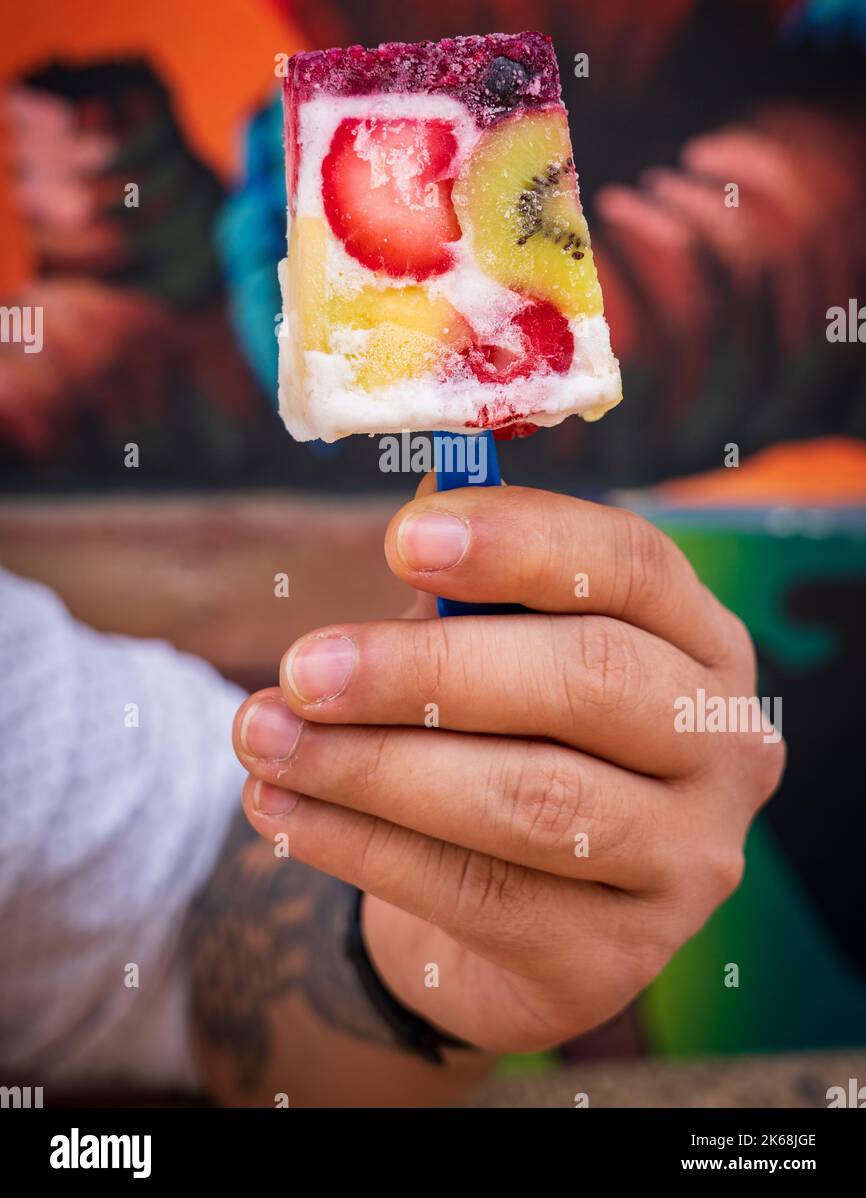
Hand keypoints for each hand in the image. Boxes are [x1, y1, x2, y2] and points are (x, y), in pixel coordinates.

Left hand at [233, 484, 783, 1052]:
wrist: (515, 925)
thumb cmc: (508, 742)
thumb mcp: (498, 654)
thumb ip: (469, 593)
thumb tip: (418, 509)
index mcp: (702, 643)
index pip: (633, 566)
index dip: (519, 543)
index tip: (399, 541)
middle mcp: (723, 747)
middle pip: (588, 680)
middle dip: (428, 671)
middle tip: (304, 667)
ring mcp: (687, 861)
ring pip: (530, 797)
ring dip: (373, 764)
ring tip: (264, 737)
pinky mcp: (616, 958)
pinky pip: (477, 892)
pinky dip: (361, 845)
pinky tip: (281, 810)